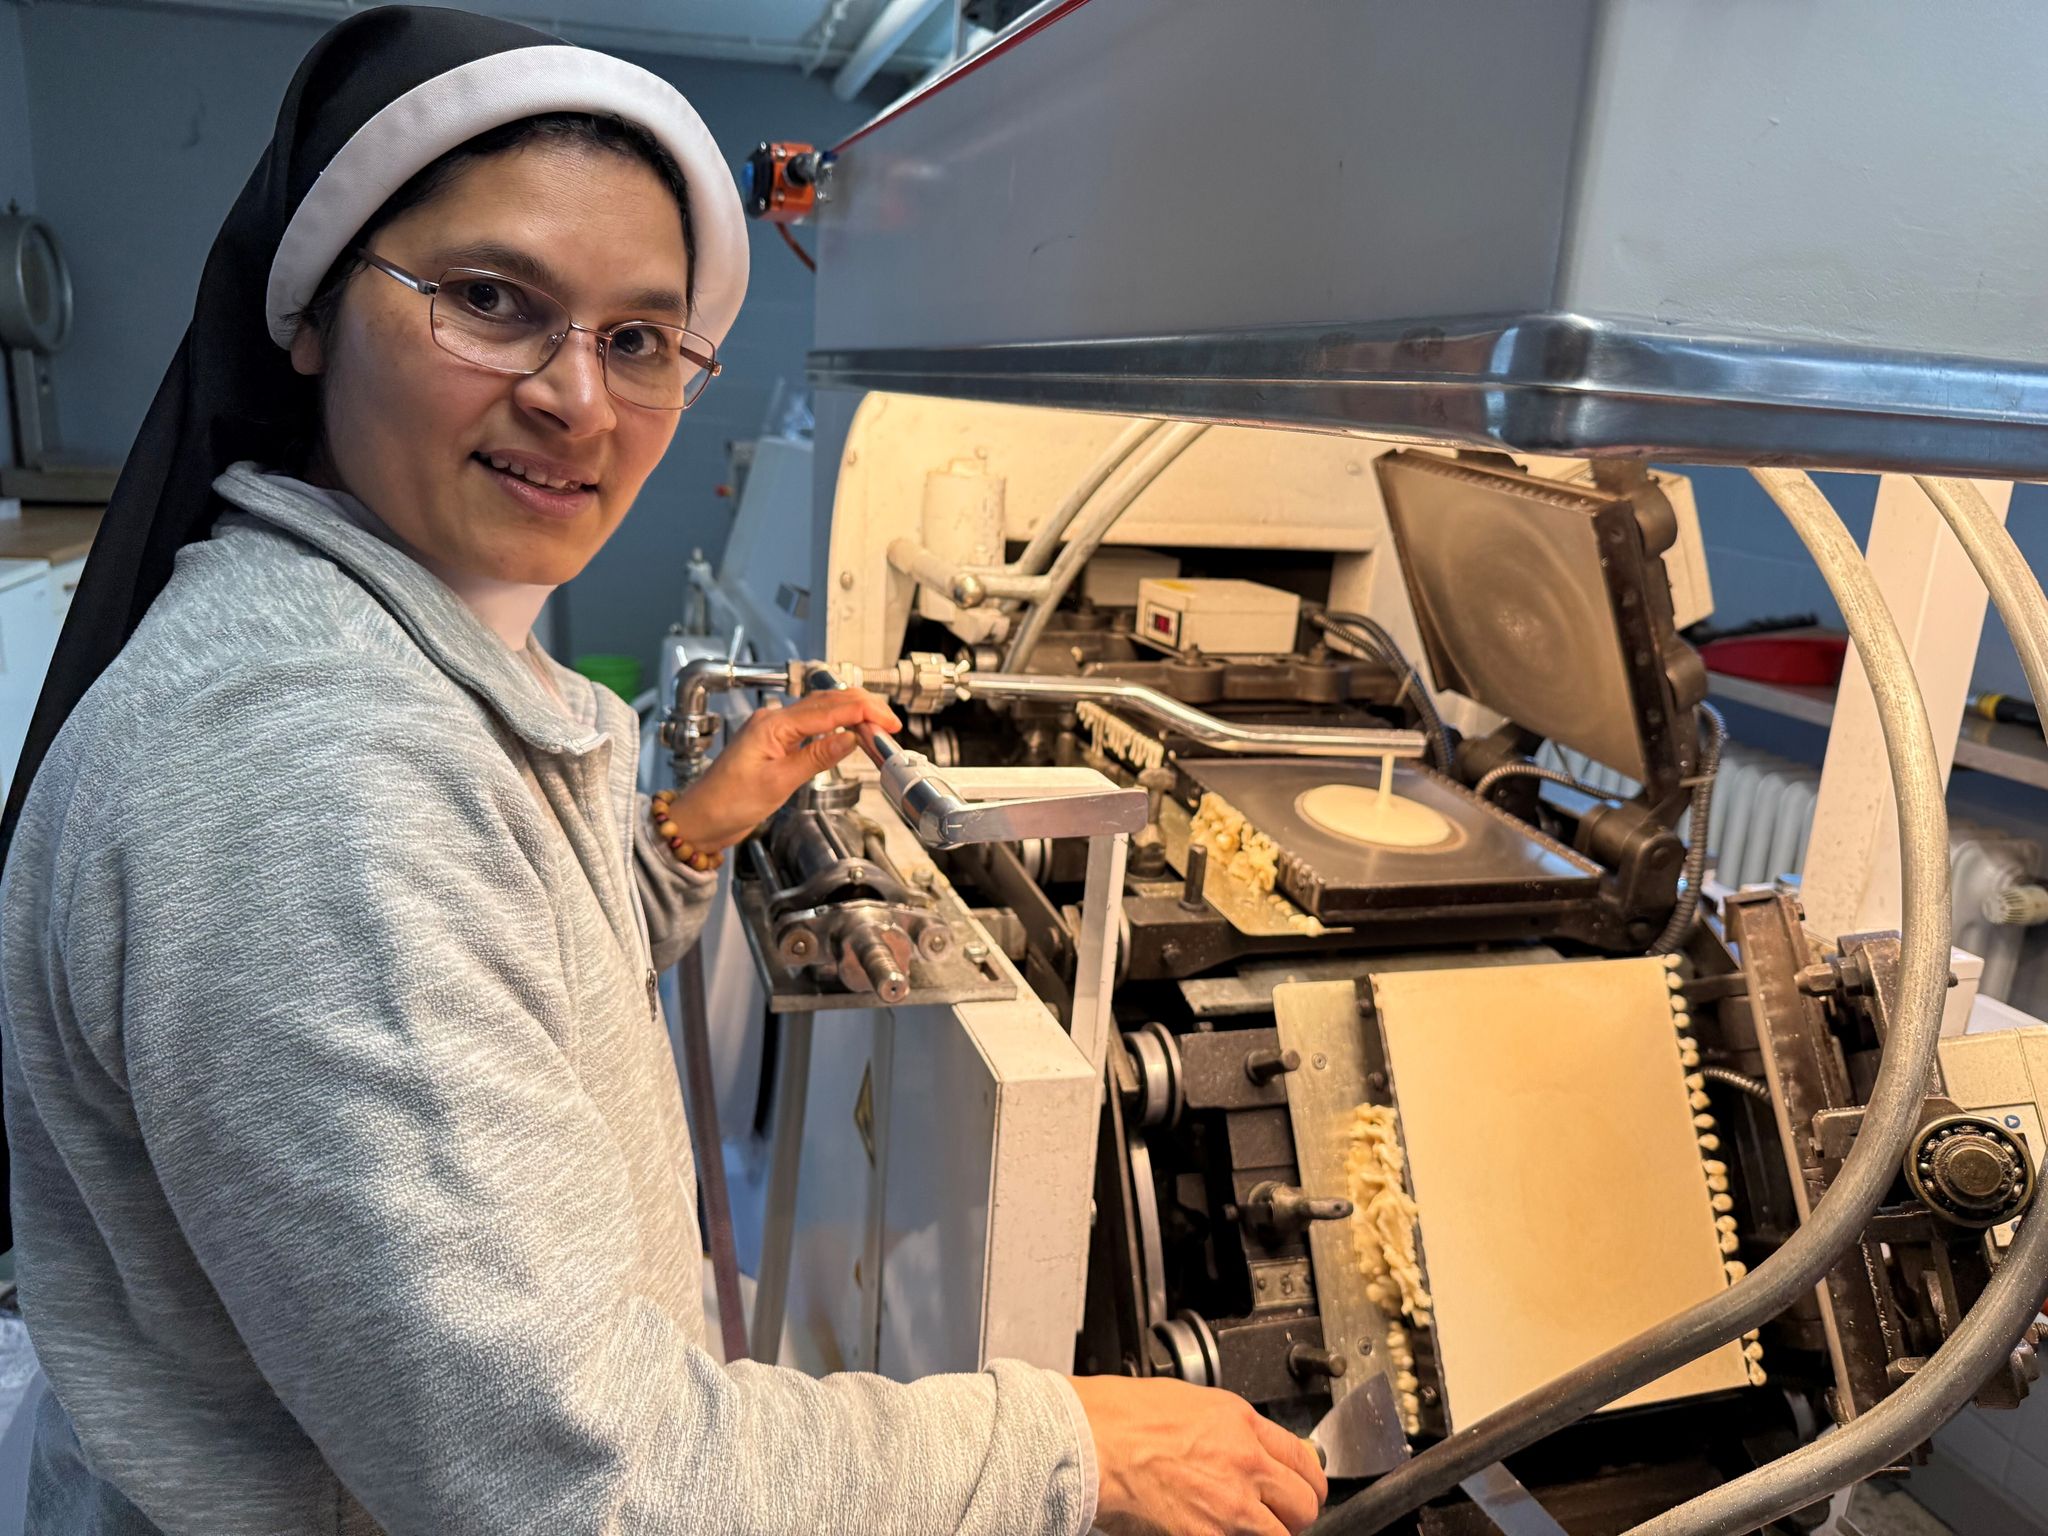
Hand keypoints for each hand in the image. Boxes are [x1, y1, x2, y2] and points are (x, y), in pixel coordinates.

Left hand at [664, 689, 901, 851]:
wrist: (699, 821)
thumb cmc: (726, 804)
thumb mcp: (778, 783)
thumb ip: (816, 757)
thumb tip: (850, 738)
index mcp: (773, 725)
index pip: (829, 709)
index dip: (864, 713)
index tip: (888, 722)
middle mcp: (774, 721)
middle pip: (827, 702)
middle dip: (863, 708)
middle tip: (890, 724)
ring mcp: (774, 732)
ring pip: (821, 711)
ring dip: (851, 715)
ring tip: (877, 728)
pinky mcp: (775, 745)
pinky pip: (812, 727)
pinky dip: (835, 727)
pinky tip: (848, 734)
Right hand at [1070, 1375, 1326, 1535]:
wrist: (1086, 1440)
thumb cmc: (1117, 1416)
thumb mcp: (1186, 1402)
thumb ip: (1225, 1428)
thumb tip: (1244, 1447)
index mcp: (1240, 1423)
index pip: (1305, 1459)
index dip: (1307, 1481)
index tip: (1302, 1489)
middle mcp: (1245, 1463)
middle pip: (1304, 1504)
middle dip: (1294, 1513)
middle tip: (1278, 1516)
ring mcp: (1230, 1506)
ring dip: (1269, 1533)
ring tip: (1244, 1529)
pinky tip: (1212, 1531)